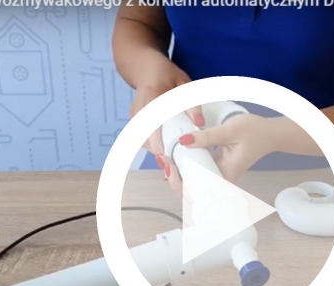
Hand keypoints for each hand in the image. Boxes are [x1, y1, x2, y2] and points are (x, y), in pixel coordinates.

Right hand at [129, 62, 203, 192]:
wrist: (144, 67)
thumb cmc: (166, 74)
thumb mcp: (184, 83)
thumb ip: (192, 102)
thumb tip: (200, 123)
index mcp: (152, 96)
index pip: (152, 122)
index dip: (157, 141)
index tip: (165, 156)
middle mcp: (139, 108)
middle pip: (145, 136)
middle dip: (158, 153)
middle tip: (171, 169)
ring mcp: (134, 115)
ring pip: (143, 139)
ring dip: (155, 152)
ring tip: (169, 166)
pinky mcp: (134, 120)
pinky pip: (142, 137)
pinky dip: (153, 146)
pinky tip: (164, 155)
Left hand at [176, 114, 275, 183]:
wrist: (270, 134)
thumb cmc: (256, 133)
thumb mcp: (230, 130)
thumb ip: (206, 137)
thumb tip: (184, 141)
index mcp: (226, 175)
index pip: (199, 192)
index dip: (181, 184)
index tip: (172, 167)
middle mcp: (222, 180)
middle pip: (194, 193)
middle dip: (175, 181)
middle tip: (166, 162)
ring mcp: (219, 175)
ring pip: (195, 184)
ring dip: (180, 175)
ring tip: (168, 160)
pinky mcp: (217, 169)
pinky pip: (199, 174)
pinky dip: (187, 168)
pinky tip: (177, 159)